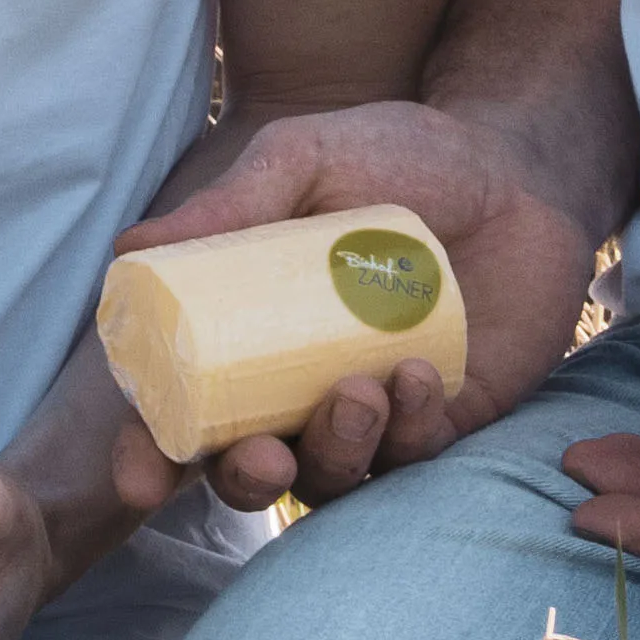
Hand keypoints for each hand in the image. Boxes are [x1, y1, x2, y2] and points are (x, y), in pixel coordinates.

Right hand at [113, 100, 603, 507]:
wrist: (512, 164)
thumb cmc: (396, 156)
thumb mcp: (304, 162)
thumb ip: (230, 204)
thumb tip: (128, 245)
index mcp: (246, 340)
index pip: (184, 419)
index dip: (151, 461)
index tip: (141, 480)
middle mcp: (300, 388)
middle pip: (249, 474)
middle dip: (247, 483)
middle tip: (266, 455)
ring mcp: (375, 412)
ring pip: (335, 480)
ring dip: (337, 453)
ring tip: (361, 388)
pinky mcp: (447, 418)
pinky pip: (416, 458)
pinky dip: (412, 432)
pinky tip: (420, 377)